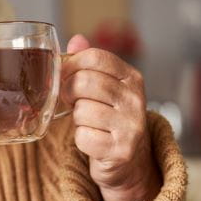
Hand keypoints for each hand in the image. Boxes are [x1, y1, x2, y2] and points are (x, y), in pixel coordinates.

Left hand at [61, 35, 161, 200]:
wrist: (128, 161)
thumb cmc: (109, 119)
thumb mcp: (104, 88)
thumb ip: (89, 64)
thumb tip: (76, 40)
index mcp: (132, 78)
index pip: (95, 57)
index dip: (72, 65)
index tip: (65, 75)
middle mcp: (135, 99)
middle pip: (85, 82)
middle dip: (69, 92)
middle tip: (71, 101)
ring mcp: (131, 125)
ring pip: (82, 111)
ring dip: (77, 120)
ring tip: (88, 123)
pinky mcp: (121, 150)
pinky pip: (83, 137)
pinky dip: (81, 140)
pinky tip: (92, 140)